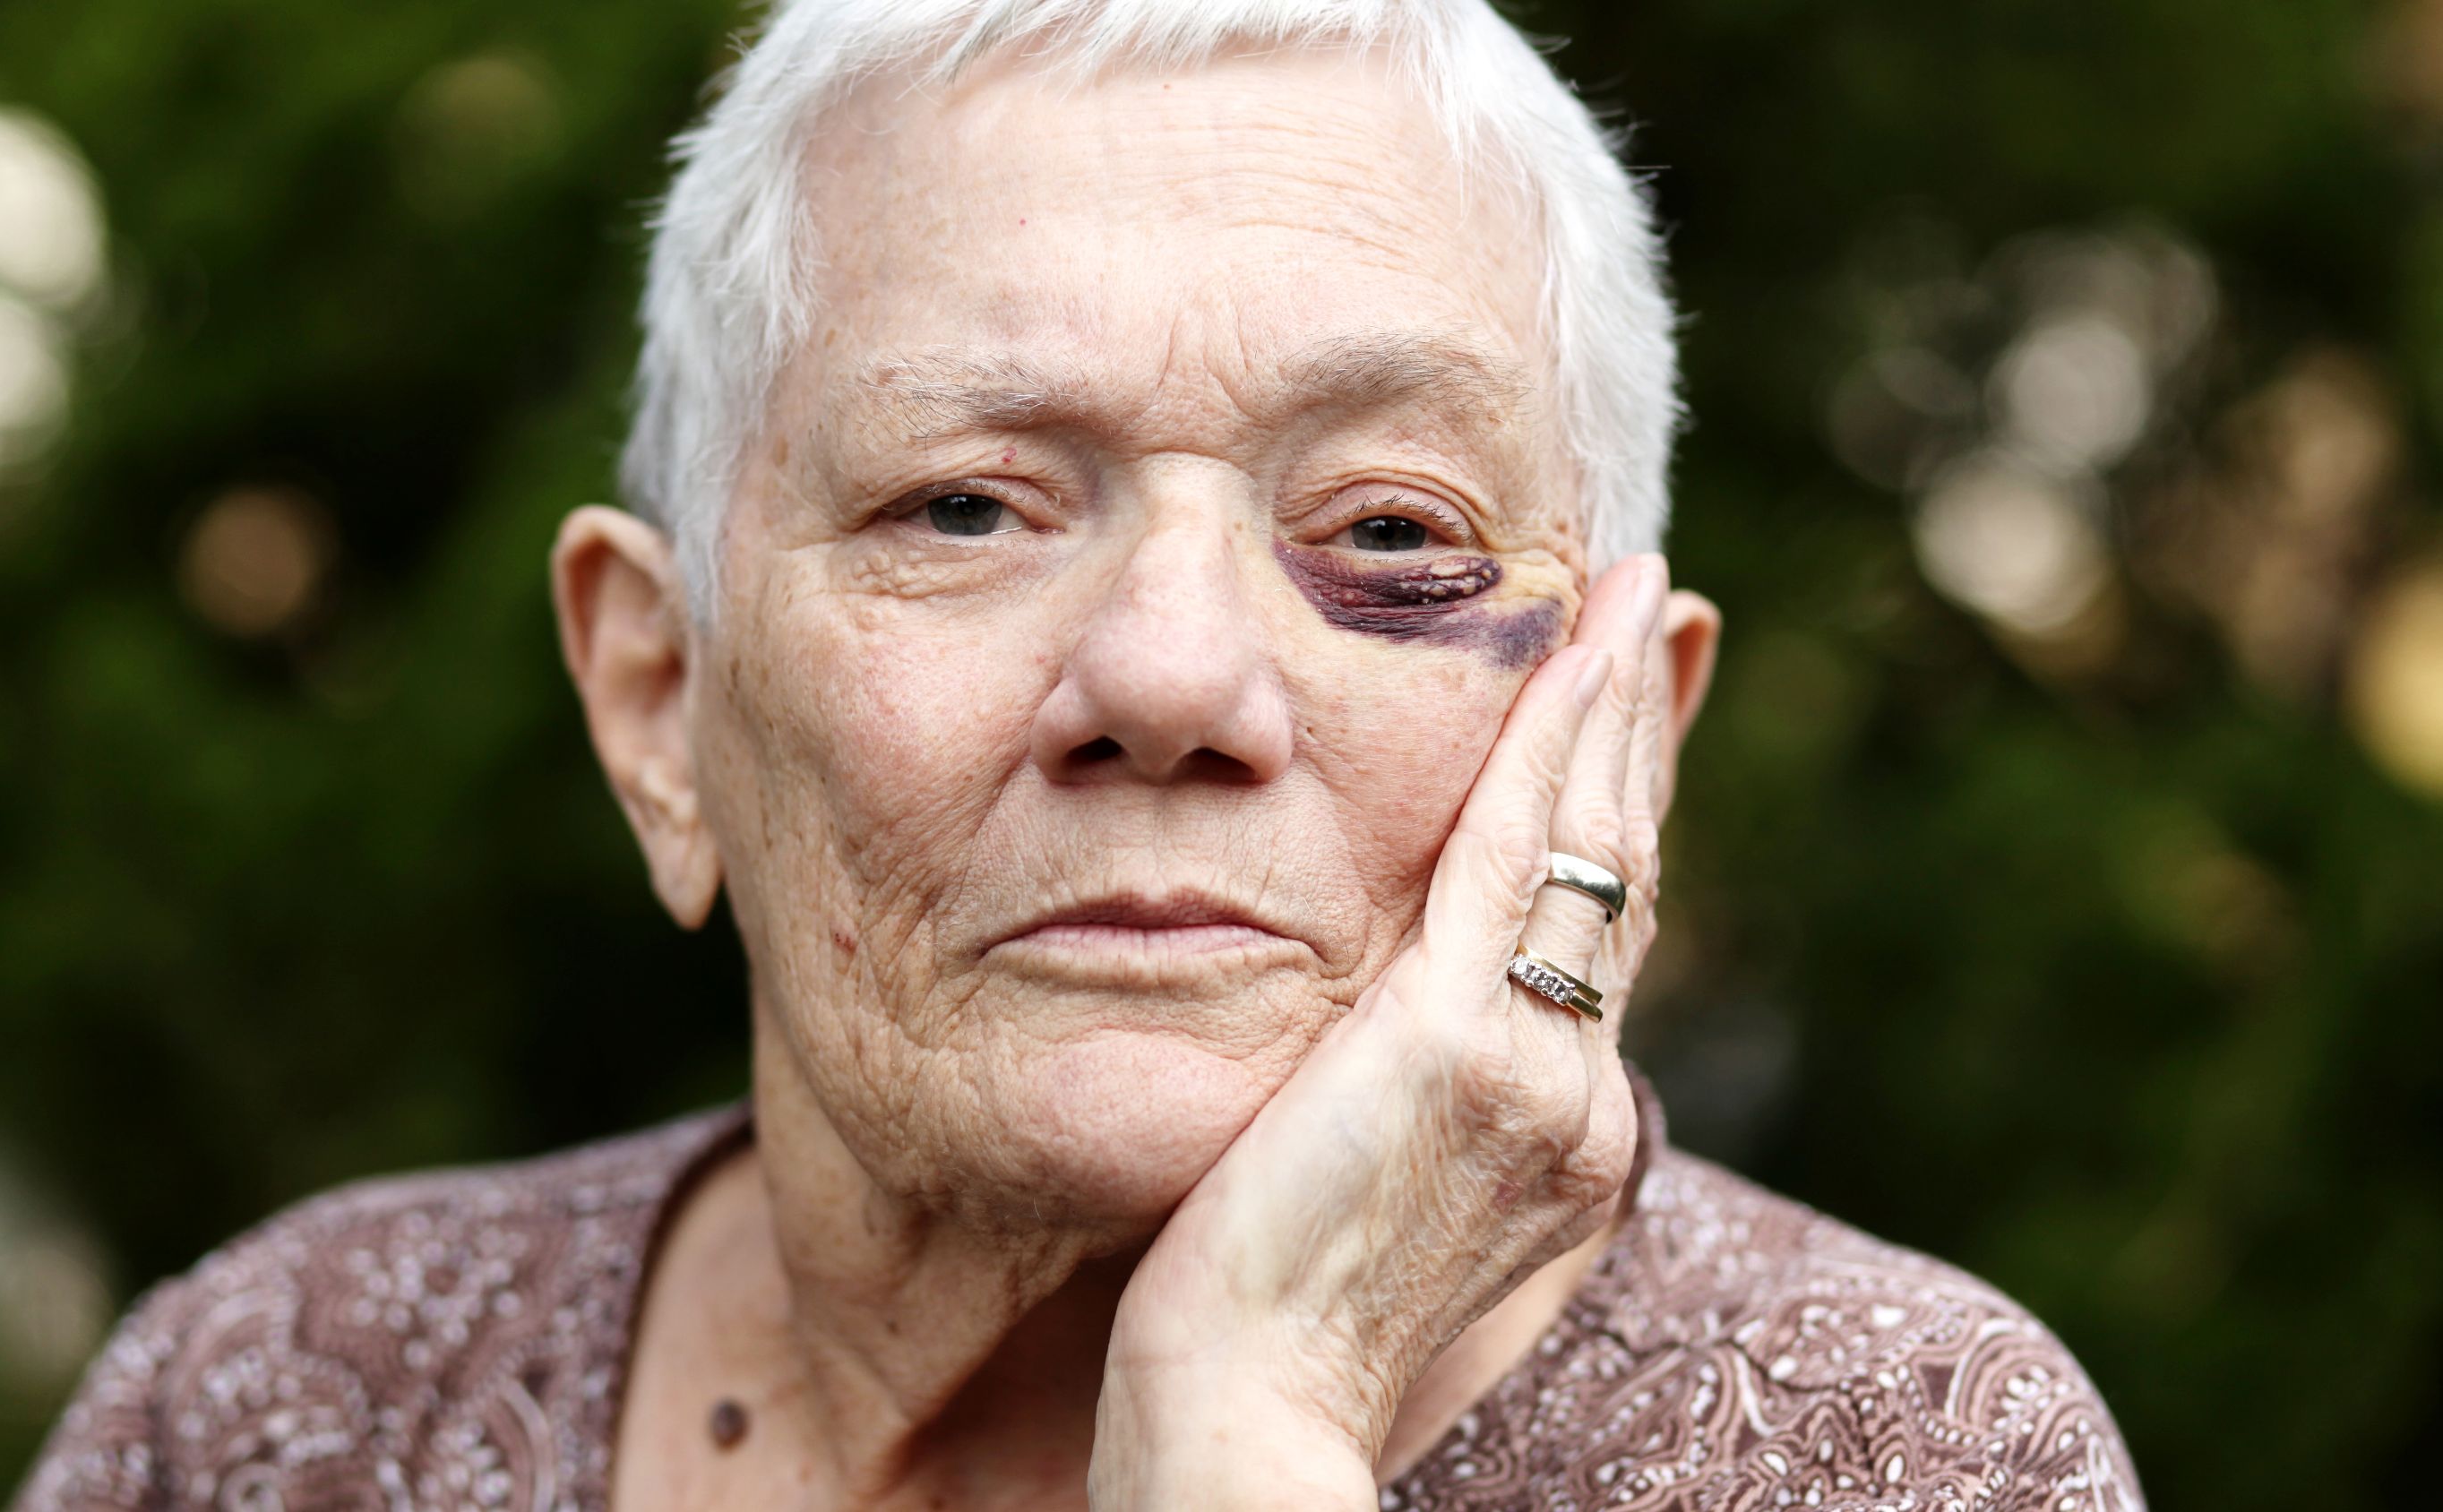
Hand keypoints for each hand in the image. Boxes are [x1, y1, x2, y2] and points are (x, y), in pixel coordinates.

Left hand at [1090, 554, 1680, 1510]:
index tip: (1627, 714)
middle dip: (1641, 734)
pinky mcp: (1459, 1046)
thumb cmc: (1268, 1336)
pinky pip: (1517, 854)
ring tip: (1629, 598)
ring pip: (1590, 847)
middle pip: (1623, 874)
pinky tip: (1567, 649)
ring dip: (1611, 708)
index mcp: (1556, 1137)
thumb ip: (1396, 1109)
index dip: (1622, 817)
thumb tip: (1375, 1051)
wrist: (1246, 1421)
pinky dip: (1551, 740)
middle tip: (1657, 614)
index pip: (1603, 939)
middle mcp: (1575, 1098)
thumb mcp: (1360, 1201)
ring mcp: (1534, 1070)